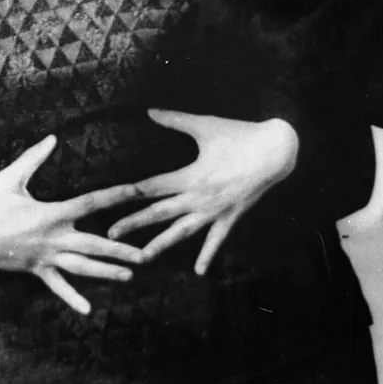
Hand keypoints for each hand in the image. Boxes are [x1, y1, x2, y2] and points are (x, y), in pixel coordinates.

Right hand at [0, 135, 144, 314]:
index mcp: (50, 214)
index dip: (115, 195)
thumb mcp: (8, 179)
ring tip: (130, 276)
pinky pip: (57, 286)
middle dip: (121, 250)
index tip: (137, 191)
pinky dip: (72, 298)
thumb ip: (32, 158)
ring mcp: (46, 258)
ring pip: (82, 268)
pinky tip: (88, 310)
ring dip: (107, 273)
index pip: (90, 203)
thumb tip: (52, 138)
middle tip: (147, 254)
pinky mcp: (36, 270)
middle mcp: (53, 239)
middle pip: (95, 245)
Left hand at [107, 110, 298, 274]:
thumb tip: (149, 111)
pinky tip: (198, 272)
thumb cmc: (240, 135)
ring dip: (161, 245)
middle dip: (133, 224)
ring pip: (182, 232)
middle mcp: (199, 198)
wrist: (276, 151)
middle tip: (109, 235)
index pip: (150, 187)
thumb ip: (175, 120)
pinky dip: (207, 255)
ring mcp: (215, 211)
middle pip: (159, 214)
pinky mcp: (231, 216)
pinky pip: (216, 240)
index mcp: (190, 176)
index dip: (126, 194)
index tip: (106, 201)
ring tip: (141, 259)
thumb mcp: (206, 125)